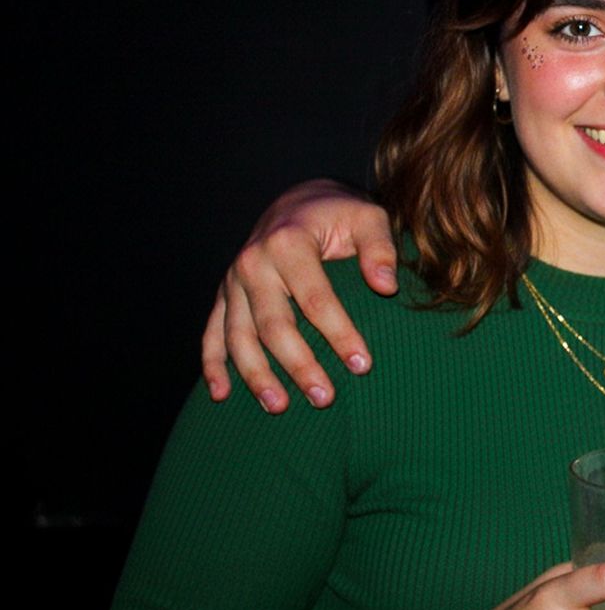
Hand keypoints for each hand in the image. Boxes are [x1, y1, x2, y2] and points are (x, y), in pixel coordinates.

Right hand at [201, 179, 396, 411]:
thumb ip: (379, 249)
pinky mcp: (224, 295)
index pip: (315, 299)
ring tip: (279, 407)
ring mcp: (234, 281)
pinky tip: (220, 395)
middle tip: (324, 398)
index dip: (339, 334)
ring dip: (256, 375)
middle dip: (298, 365)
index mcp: (288, 243)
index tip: (362, 365)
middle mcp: (253, 263)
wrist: (297, 203)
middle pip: (274, 325)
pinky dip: (213, 365)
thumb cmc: (339, 215)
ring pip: (238, 336)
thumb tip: (386, 286)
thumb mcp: (368, 218)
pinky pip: (212, 333)